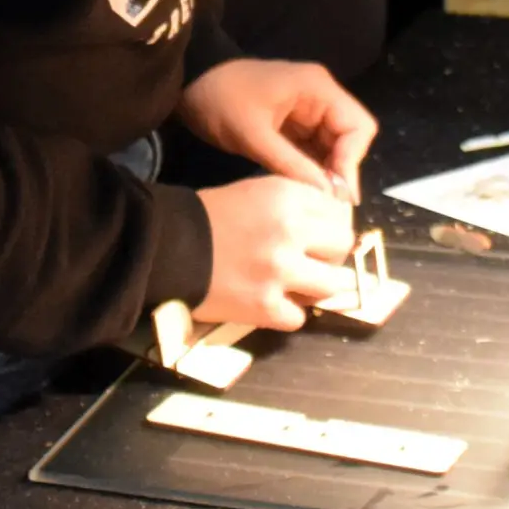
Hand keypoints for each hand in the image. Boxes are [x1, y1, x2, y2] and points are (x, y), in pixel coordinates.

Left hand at [178, 58, 378, 200]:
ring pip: (334, 147)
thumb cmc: (221, 102)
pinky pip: (314, 149)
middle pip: (350, 138)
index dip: (352, 161)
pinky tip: (303, 190)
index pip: (358, 126)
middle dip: (341, 170)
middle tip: (327, 203)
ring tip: (315, 202)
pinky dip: (312, 169)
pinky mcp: (294, 124)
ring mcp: (308, 110)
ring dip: (327, 173)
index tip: (338, 194)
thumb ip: (292, 164)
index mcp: (318, 89)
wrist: (189, 85)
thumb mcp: (254, 136)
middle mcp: (320, 97)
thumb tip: (329, 195)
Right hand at [195, 175, 357, 329]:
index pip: (339, 212)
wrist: (166, 248)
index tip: (319, 234)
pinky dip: (288, 312)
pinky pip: (300, 317)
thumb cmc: (211, 215)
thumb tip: (337, 218)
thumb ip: (299, 202)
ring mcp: (280, 271)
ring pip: (332, 284)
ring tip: (294, 283)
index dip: (331, 224)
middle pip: (342, 246)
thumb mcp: (259, 191)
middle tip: (310, 259)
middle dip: (329, 253)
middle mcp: (291, 231)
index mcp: (288, 196)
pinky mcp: (266, 307)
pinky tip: (272, 301)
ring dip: (315, 286)